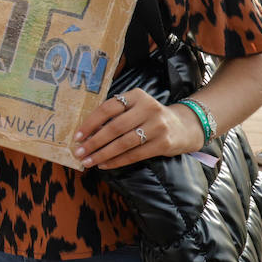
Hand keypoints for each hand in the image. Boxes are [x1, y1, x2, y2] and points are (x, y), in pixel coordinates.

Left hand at [73, 89, 203, 169]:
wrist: (184, 126)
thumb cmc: (150, 117)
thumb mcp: (135, 108)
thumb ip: (114, 115)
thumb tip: (86, 133)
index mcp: (137, 96)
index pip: (108, 108)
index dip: (90, 123)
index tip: (77, 136)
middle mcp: (148, 108)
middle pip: (114, 127)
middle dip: (93, 142)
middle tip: (79, 152)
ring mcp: (158, 126)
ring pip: (124, 143)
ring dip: (102, 154)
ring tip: (88, 161)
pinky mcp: (163, 143)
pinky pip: (135, 154)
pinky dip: (116, 161)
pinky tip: (104, 164)